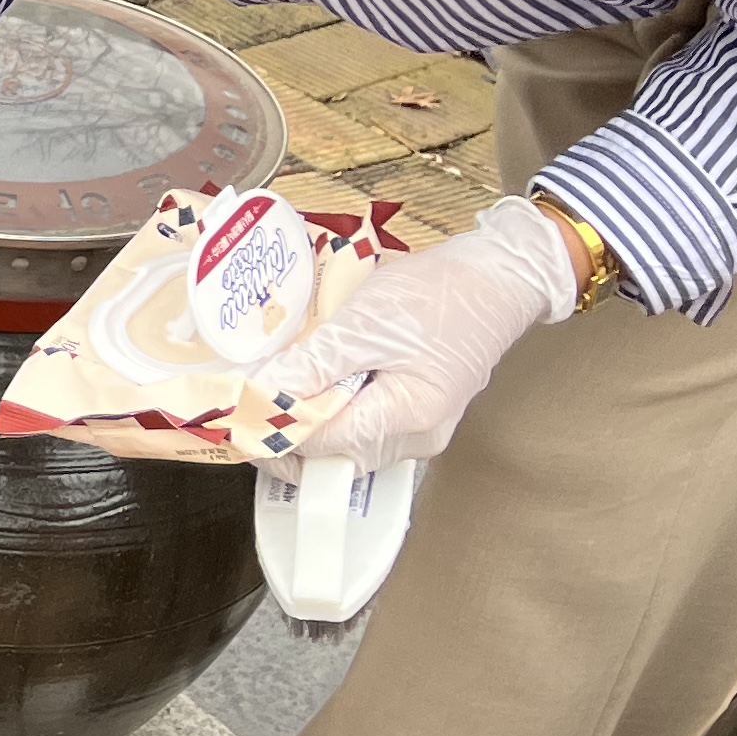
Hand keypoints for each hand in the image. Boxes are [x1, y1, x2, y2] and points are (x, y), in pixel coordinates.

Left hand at [261, 199, 581, 469]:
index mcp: (407, 418)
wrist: (499, 277)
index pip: (322, 446)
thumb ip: (313, 364)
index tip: (237, 407)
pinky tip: (315, 385)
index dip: (274, 430)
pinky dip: (334, 413)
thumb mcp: (364, 323)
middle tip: (251, 398)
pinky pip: (365, 428)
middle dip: (287, 433)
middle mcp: (417, 440)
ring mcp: (422, 432)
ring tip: (279, 388)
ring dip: (309, 424)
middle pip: (334, 458)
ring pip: (347, 448)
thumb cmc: (437, 294)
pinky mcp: (419, 416)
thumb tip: (261, 395)